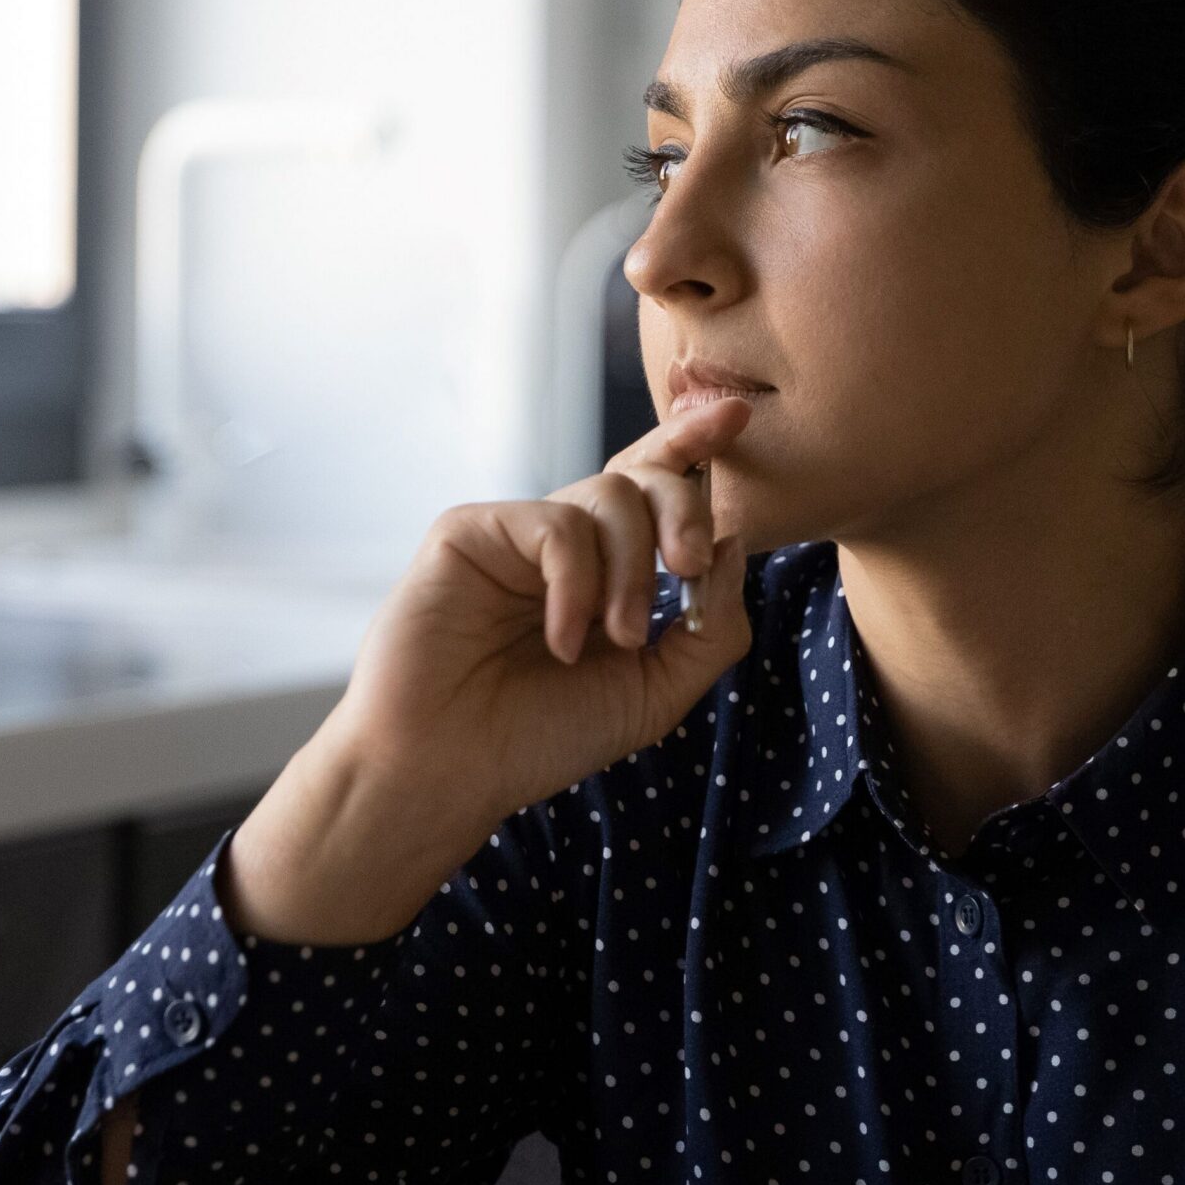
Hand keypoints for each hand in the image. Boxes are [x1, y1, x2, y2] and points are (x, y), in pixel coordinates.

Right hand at [222, 396, 756, 945]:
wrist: (448, 771)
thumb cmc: (539, 739)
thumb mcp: (655, 693)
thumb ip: (711, 626)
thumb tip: (736, 543)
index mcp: (604, 572)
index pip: (655, 491)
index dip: (692, 446)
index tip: (737, 414)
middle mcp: (561, 545)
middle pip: (643, 477)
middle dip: (684, 510)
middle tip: (686, 568)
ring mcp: (515, 535)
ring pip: (609, 496)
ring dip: (632, 572)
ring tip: (617, 640)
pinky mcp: (470, 532)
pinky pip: (558, 526)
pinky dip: (577, 584)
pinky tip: (562, 641)